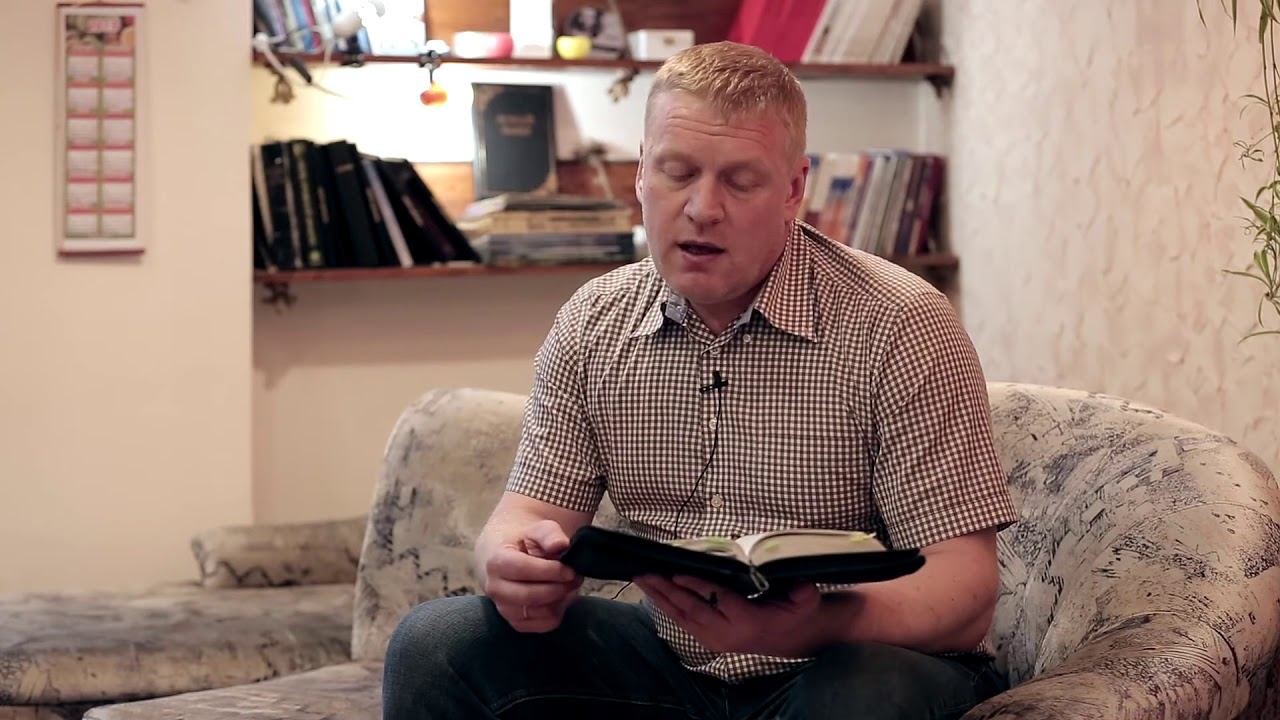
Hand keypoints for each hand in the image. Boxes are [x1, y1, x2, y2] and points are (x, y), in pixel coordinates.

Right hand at [482, 520, 582, 632]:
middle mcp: (495, 589)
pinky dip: (558, 611)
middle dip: (559, 587)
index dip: (550, 571)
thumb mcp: (538, 530)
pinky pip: (545, 624)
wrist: (512, 558)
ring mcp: (504, 608)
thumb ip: (549, 534)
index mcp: (496, 562)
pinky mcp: (517, 623)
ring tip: (568, 583)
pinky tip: (560, 596)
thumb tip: (560, 545)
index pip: (522, 569)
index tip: (569, 568)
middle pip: (531, 596)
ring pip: (541, 612)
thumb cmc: (527, 543)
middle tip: (574, 576)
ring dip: (561, 599)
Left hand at [634, 575, 821, 656]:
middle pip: (692, 610)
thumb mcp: (805, 602)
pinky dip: (667, 607)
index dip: (697, 586)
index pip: (717, 600)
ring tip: (641, 579)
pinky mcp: (708, 640)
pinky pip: (683, 622)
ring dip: (660, 598)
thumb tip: (803, 588)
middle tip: (646, 573)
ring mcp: (715, 639)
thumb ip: (804, 595)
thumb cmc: (794, 613)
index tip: (676, 573)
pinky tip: (654, 593)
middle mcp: (726, 633)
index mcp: (747, 622)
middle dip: (667, 591)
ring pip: (682, 617)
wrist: (791, 638)